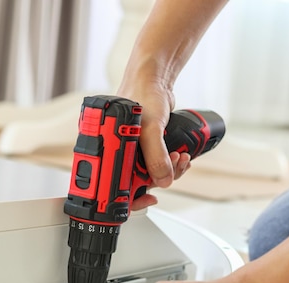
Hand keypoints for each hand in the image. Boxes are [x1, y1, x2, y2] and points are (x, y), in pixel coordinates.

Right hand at [118, 81, 191, 211]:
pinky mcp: (145, 145)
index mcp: (108, 149)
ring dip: (169, 170)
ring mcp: (132, 149)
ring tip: (180, 158)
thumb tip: (163, 180)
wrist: (154, 77)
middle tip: (172, 169)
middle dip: (159, 179)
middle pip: (136, 181)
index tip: (150, 198)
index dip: (132, 196)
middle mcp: (118, 152)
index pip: (114, 185)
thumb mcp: (150, 128)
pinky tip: (179, 157)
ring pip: (149, 173)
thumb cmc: (142, 93)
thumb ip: (156, 156)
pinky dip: (170, 163)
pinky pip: (156, 162)